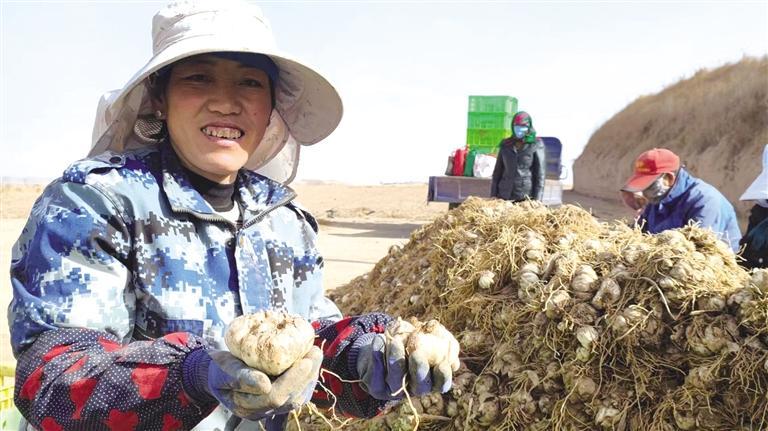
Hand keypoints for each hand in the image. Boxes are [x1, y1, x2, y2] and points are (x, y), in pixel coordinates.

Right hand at [184, 347, 322, 419]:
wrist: (217, 371)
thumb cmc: (219, 368)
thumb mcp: (224, 369)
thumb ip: (241, 378)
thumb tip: (265, 384)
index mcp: (245, 406)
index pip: (274, 397)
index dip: (292, 380)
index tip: (304, 360)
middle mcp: (260, 411)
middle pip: (290, 398)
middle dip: (306, 375)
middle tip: (315, 352)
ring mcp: (271, 407)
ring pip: (297, 397)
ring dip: (310, 375)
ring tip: (315, 354)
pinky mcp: (279, 398)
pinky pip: (297, 392)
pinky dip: (307, 377)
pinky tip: (311, 361)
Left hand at [355, 322, 459, 399]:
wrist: (384, 345)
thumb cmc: (413, 339)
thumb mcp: (429, 335)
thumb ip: (442, 338)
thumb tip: (447, 345)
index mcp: (433, 379)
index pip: (442, 383)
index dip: (443, 376)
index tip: (442, 364)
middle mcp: (416, 388)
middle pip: (420, 386)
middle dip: (419, 369)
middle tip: (417, 353)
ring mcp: (396, 390)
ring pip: (396, 379)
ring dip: (396, 359)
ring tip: (395, 341)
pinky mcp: (378, 388)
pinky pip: (377, 376)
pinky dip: (377, 357)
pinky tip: (378, 340)